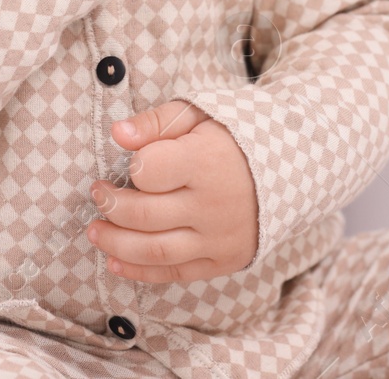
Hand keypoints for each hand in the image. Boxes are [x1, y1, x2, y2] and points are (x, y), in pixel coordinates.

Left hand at [86, 99, 258, 283]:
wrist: (293, 170)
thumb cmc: (235, 137)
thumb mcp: (199, 114)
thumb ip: (156, 122)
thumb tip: (117, 133)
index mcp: (207, 162)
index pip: (150, 171)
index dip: (132, 167)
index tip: (128, 163)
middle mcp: (213, 206)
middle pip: (144, 215)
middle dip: (110, 206)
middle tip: (97, 193)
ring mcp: (219, 239)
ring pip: (155, 251)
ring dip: (115, 243)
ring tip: (95, 230)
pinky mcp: (223, 261)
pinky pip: (174, 273)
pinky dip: (139, 272)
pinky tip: (114, 261)